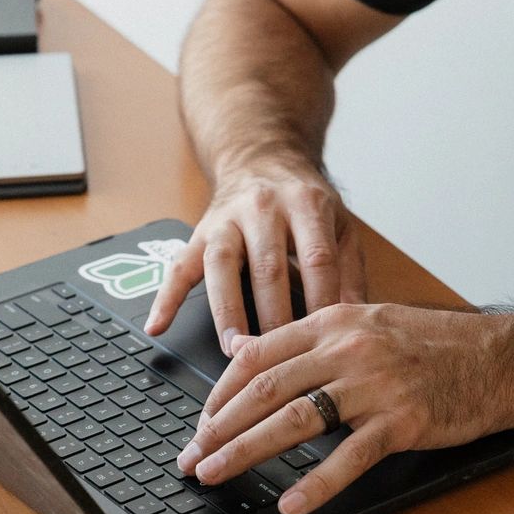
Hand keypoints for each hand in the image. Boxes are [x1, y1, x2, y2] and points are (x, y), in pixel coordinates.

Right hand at [142, 158, 365, 353]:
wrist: (261, 157)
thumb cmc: (305, 200)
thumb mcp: (340, 224)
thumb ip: (350, 270)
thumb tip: (356, 319)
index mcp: (305, 204)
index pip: (316, 258)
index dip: (322, 300)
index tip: (324, 339)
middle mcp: (263, 207)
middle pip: (268, 266)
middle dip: (274, 314)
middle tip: (281, 356)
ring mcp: (226, 219)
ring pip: (221, 265)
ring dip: (226, 309)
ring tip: (234, 348)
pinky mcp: (199, 232)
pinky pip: (178, 266)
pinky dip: (165, 297)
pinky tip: (157, 327)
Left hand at [174, 303, 513, 513]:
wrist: (500, 357)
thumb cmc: (435, 344)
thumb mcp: (367, 321)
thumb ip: (309, 338)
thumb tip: (247, 351)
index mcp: (334, 321)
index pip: (257, 356)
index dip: (219, 392)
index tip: (200, 421)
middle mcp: (347, 348)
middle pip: (264, 390)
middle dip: (218, 428)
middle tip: (190, 457)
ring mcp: (374, 385)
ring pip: (294, 420)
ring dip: (246, 452)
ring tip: (215, 474)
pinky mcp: (402, 422)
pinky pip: (349, 456)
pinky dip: (316, 483)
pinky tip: (291, 503)